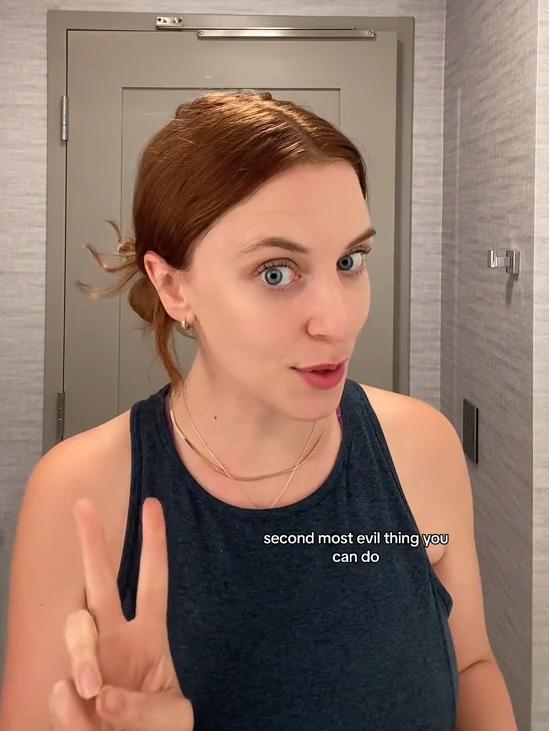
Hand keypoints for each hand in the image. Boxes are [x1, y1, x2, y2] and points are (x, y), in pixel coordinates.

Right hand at [48, 496, 193, 729]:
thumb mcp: (173, 718)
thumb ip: (143, 707)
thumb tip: (98, 693)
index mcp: (150, 635)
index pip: (153, 580)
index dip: (153, 542)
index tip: (152, 504)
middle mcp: (116, 640)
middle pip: (100, 581)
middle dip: (92, 541)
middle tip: (83, 504)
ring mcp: (90, 664)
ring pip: (75, 626)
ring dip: (81, 653)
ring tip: (91, 688)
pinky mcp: (67, 697)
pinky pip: (60, 689)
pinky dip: (70, 708)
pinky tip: (84, 713)